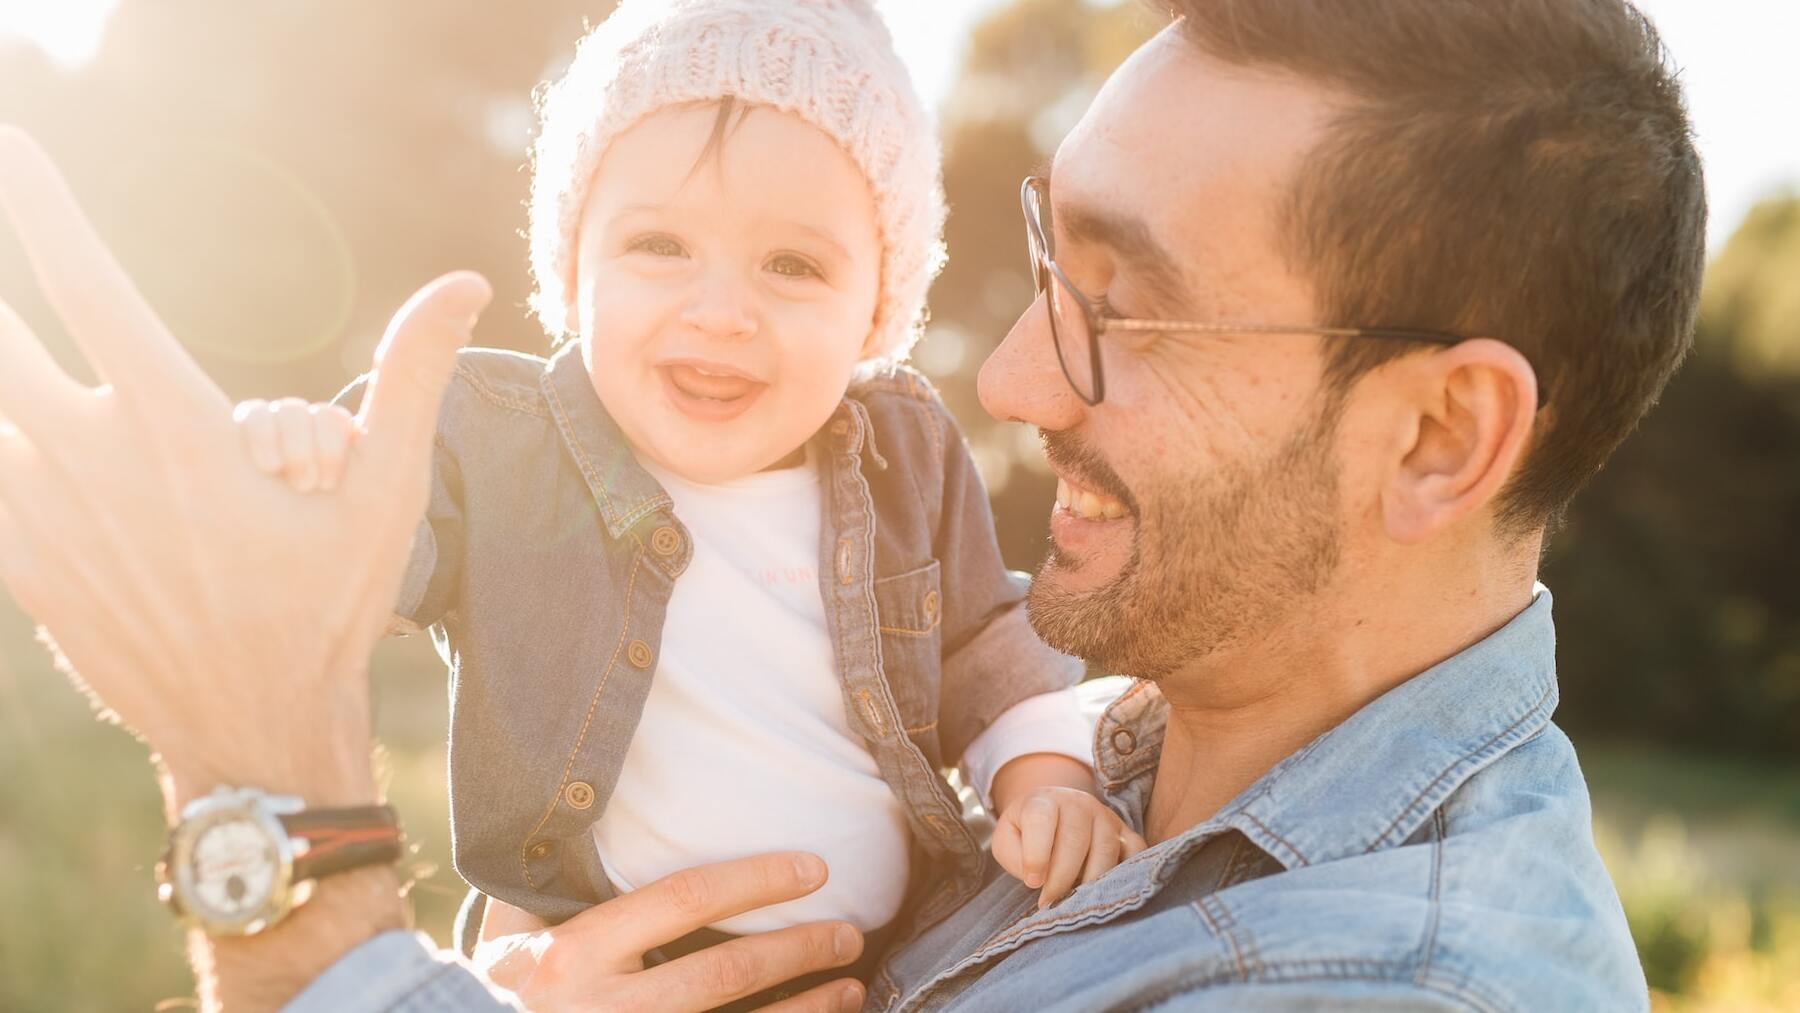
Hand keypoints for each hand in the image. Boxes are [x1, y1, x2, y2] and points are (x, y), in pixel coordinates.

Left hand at [0, 126, 486, 802]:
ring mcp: (45, 520)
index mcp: (177, 431)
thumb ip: (411, 374)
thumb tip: (463, 282)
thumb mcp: (387, 492)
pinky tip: (21, 436)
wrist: (252, 733)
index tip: (16, 146)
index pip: (85, 285)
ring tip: (21, 363)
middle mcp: (91, 465)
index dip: (41, 206)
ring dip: (1, 378)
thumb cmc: (329, 607)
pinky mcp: (23, 566)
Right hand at [474, 853, 865, 1012]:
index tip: (812, 869)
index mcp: (569, 955)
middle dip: (797, 949)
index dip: (755, 880)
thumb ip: (552, 880)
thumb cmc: (499, 982)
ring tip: (854, 986)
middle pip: (723, 972)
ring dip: (805, 1011)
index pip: (682, 899)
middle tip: (849, 931)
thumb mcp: (511, 929)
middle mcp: (597, 1009)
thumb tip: (600, 801)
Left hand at [992, 787, 1146, 908]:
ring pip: (1105, 849)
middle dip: (1061, 878)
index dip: (1036, 854)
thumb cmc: (1025, 832)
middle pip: (1075, 840)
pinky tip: (1107, 891)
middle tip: (1049, 903)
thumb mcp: (1006, 839)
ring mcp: (1105, 816)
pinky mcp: (1125, 832)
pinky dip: (1125, 873)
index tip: (1032, 882)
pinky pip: (1136, 852)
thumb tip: (1037, 878)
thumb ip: (1013, 855)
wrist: (1052, 811)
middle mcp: (1078, 802)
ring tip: (1073, 902)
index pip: (1041, 820)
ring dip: (1089, 882)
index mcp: (1043, 801)